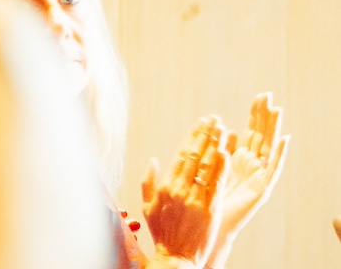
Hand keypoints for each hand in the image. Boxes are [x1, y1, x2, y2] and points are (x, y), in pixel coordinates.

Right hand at [143, 116, 227, 265]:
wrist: (175, 257)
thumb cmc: (161, 232)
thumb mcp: (147, 206)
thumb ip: (147, 182)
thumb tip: (153, 160)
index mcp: (165, 187)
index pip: (181, 155)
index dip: (192, 136)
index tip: (201, 123)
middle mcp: (179, 190)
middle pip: (194, 156)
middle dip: (205, 135)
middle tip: (214, 119)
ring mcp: (195, 200)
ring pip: (206, 167)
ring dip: (215, 145)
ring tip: (223, 130)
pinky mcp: (209, 210)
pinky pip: (216, 185)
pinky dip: (221, 168)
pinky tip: (226, 153)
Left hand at [207, 94, 288, 266]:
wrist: (209, 223)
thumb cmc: (208, 196)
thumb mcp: (212, 167)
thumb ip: (221, 149)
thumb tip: (230, 129)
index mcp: (240, 158)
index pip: (251, 130)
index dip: (256, 114)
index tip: (260, 96)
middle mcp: (252, 165)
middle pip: (262, 135)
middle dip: (265, 116)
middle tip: (269, 95)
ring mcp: (259, 176)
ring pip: (268, 147)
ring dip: (274, 129)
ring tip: (278, 110)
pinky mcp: (262, 188)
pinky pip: (273, 168)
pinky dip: (279, 154)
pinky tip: (284, 139)